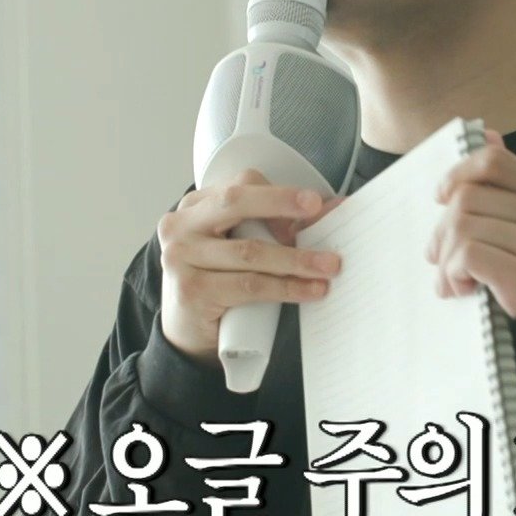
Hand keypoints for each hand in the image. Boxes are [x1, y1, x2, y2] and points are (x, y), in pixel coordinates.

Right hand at [157, 169, 346, 366]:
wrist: (186, 330)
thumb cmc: (218, 281)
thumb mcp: (241, 245)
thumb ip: (277, 226)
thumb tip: (335, 208)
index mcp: (195, 207)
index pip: (238, 184)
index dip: (277, 194)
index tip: (311, 205)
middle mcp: (180, 226)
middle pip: (235, 202)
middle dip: (281, 203)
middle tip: (317, 210)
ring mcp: (181, 258)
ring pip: (250, 251)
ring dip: (296, 258)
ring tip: (329, 266)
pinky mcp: (192, 291)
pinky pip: (248, 285)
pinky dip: (285, 287)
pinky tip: (309, 290)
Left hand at [426, 127, 515, 318]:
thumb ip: (504, 186)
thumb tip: (487, 133)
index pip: (494, 162)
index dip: (458, 174)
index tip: (441, 197)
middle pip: (467, 199)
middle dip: (442, 231)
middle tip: (440, 258)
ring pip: (461, 227)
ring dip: (445, 260)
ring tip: (454, 280)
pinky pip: (467, 256)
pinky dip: (453, 275)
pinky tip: (464, 290)